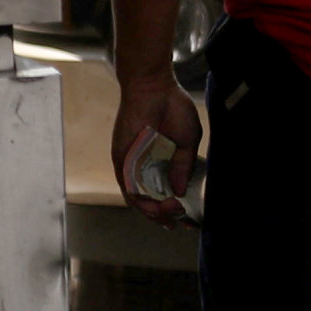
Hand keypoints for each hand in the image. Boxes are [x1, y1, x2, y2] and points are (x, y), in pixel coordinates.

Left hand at [112, 74, 201, 226]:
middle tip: (178, 217)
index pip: (166, 193)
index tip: (187, 221)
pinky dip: (139, 198)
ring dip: (152, 211)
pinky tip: (155, 204)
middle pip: (150, 201)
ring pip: (137, 198)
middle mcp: (146, 167)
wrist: (154, 88)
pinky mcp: (121, 159)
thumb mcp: (189, 141)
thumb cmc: (174, 108)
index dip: (175, 210)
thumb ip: (184, 166)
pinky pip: (126, 185)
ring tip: (168, 213)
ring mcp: (132, 165)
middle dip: (164, 215)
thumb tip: (179, 191)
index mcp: (163, 163)